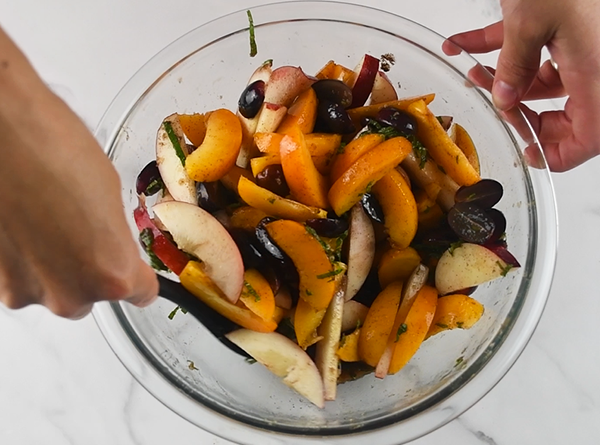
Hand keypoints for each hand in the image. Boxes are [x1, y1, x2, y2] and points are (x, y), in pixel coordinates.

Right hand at [0, 28, 157, 317]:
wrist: (0, 132)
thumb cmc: (54, 150)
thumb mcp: (111, 195)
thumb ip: (115, 237)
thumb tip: (109, 244)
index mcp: (112, 275)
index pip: (140, 293)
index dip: (138, 274)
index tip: (135, 266)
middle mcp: (70, 296)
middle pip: (92, 295)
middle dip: (89, 269)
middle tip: (80, 230)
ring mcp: (26, 291)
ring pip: (52, 289)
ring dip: (53, 266)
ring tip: (45, 220)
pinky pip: (21, 277)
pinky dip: (22, 259)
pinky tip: (22, 224)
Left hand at [443, 0, 599, 171]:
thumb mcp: (531, 23)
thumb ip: (515, 68)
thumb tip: (504, 99)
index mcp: (596, 77)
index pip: (586, 139)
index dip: (557, 154)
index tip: (527, 151)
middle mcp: (594, 67)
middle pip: (565, 114)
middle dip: (522, 112)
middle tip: (497, 108)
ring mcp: (582, 47)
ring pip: (545, 81)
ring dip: (504, 79)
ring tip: (473, 72)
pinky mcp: (568, 29)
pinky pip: (537, 51)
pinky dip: (501, 50)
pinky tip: (464, 45)